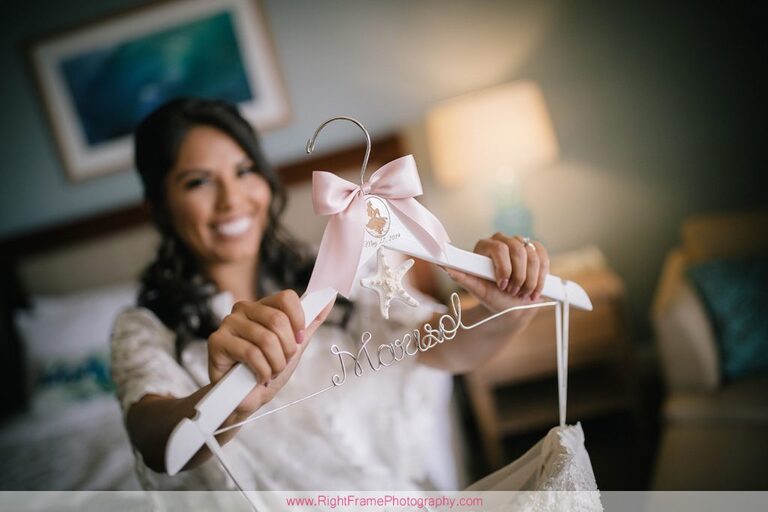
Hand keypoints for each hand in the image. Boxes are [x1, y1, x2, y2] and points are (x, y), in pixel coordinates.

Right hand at [207, 290, 334, 417]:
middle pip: (278, 320)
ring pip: (266, 339)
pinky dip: (261, 371)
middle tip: (282, 362)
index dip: (298, 321)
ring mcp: (228, 323)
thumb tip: (329, 298)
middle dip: (287, 349)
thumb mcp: (295, 345)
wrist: (246, 398)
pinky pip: (251, 353)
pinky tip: (258, 377)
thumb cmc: (268, 369)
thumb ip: (311, 322)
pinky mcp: (217, 341)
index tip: (298, 340)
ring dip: (275, 364)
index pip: (286, 298)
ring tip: (269, 372)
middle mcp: (244, 309)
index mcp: (263, 306)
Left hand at [444, 233, 549, 312]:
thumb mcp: (476, 289)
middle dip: (518, 276)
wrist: (510, 305)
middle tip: (513, 292)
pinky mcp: (535, 249)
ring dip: (530, 280)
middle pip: (518, 251)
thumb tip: (444, 266)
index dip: (504, 269)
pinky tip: (535, 289)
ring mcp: (520, 244)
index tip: (503, 286)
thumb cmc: (491, 296)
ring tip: (522, 293)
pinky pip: (543, 257)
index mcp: (484, 246)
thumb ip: (461, 276)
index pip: (499, 249)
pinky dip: (542, 276)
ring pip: (533, 256)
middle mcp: (501, 240)